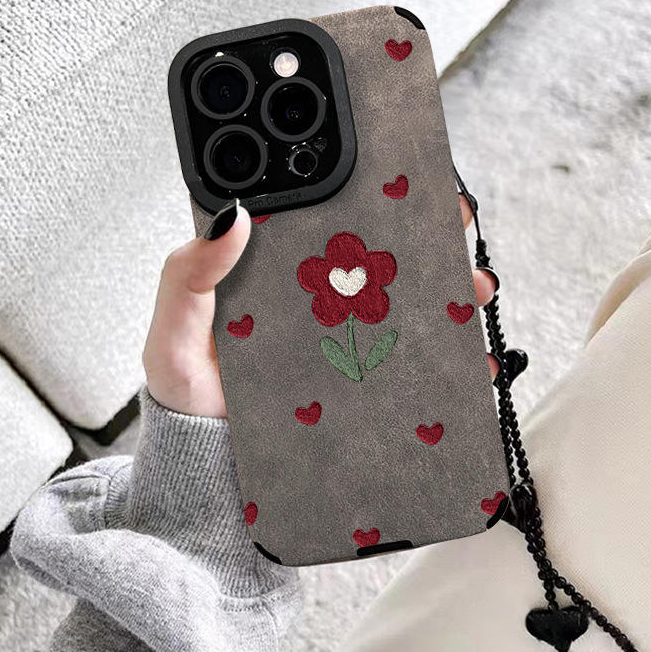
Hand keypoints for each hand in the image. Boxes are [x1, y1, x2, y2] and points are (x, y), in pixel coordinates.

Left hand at [143, 196, 497, 416]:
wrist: (209, 472)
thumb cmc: (188, 399)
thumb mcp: (176, 333)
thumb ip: (190, 276)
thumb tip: (234, 215)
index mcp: (277, 281)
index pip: (327, 229)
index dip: (365, 200)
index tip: (400, 179)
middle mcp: (318, 308)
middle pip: (380, 264)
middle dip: (426, 238)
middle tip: (455, 221)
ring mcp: (347, 348)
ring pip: (407, 310)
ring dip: (449, 292)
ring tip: (473, 287)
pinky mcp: (365, 390)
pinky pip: (414, 368)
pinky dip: (449, 359)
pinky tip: (469, 357)